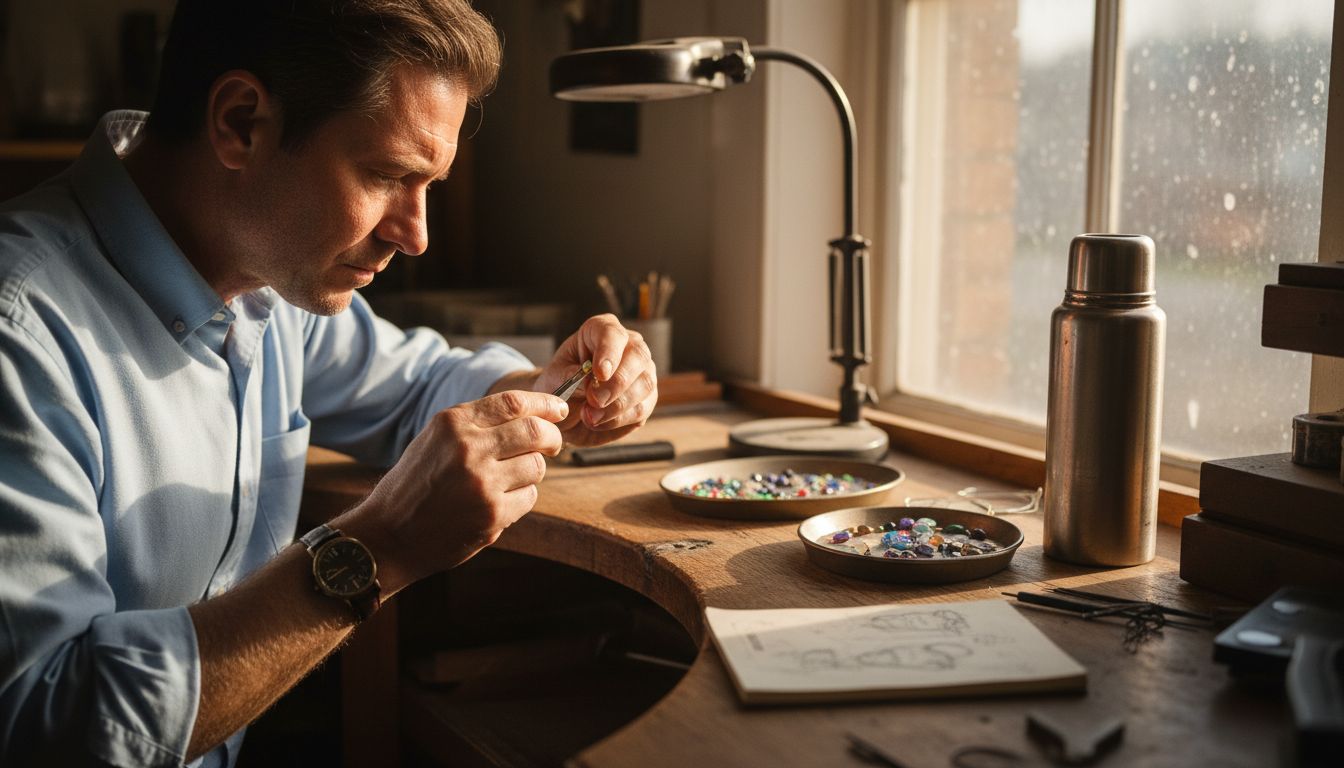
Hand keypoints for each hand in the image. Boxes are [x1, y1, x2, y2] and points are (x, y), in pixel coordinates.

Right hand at [338, 390, 566, 592]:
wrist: (388, 534)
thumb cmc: (415, 485)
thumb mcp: (436, 440)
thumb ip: (478, 425)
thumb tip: (534, 415)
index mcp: (453, 423)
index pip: (514, 402)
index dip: (545, 404)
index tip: (560, 409)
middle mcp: (468, 448)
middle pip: (535, 431)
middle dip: (551, 437)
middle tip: (552, 444)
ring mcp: (482, 482)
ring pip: (536, 466)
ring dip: (532, 471)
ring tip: (510, 479)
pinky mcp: (492, 514)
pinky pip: (529, 497)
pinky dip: (522, 498)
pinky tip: (499, 503)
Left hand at [539, 314, 657, 445]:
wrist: (565, 411)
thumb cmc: (559, 385)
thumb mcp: (554, 378)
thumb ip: (570, 376)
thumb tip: (591, 382)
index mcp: (601, 331)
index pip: (612, 333)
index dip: (608, 352)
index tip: (599, 373)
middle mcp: (629, 346)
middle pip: (638, 356)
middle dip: (616, 383)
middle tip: (594, 401)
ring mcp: (643, 372)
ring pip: (645, 385)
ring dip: (616, 406)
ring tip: (588, 417)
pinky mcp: (647, 399)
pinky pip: (642, 409)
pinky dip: (618, 420)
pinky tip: (598, 422)